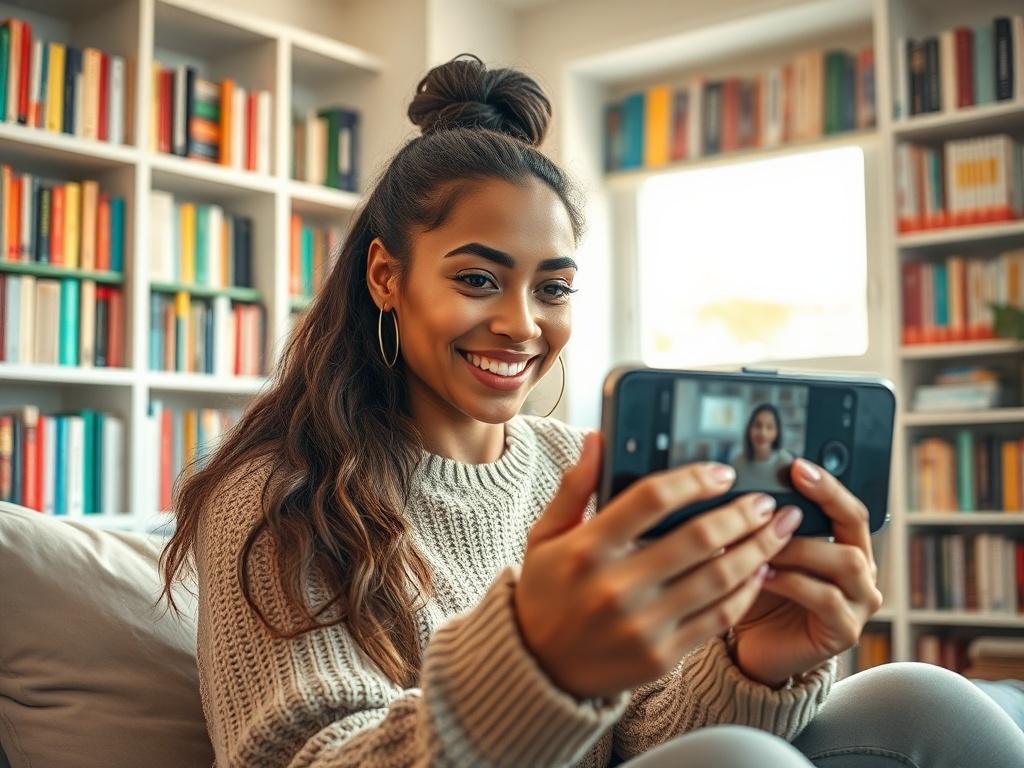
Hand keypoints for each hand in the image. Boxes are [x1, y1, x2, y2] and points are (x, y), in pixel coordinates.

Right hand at [513, 432, 798, 699]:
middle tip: (763, 501)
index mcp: (588, 548)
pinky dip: (745, 593)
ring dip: (756, 550)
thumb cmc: (545, 593)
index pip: (651, 498)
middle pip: (697, 539)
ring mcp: (643, 625)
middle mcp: (616, 586)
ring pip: (718, 579)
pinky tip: (759, 571)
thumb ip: (573, 487)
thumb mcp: (545, 536)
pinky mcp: (662, 656)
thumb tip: (596, 439)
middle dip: (741, 514)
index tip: (720, 473)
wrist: (539, 668)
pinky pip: (718, 619)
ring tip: (777, 530)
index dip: (693, 479)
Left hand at [732, 458, 884, 686]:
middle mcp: (861, 571)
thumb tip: (743, 487)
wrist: (753, 648)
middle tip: (784, 495)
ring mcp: (859, 603)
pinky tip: (764, 576)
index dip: (827, 484)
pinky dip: (793, 582)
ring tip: (763, 546)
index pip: (847, 506)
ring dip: (801, 548)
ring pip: (845, 561)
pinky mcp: (845, 631)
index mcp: (846, 545)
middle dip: (823, 501)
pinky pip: (827, 598)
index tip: (797, 466)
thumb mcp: (760, 552)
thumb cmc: (759, 594)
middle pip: (855, 524)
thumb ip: (763, 525)